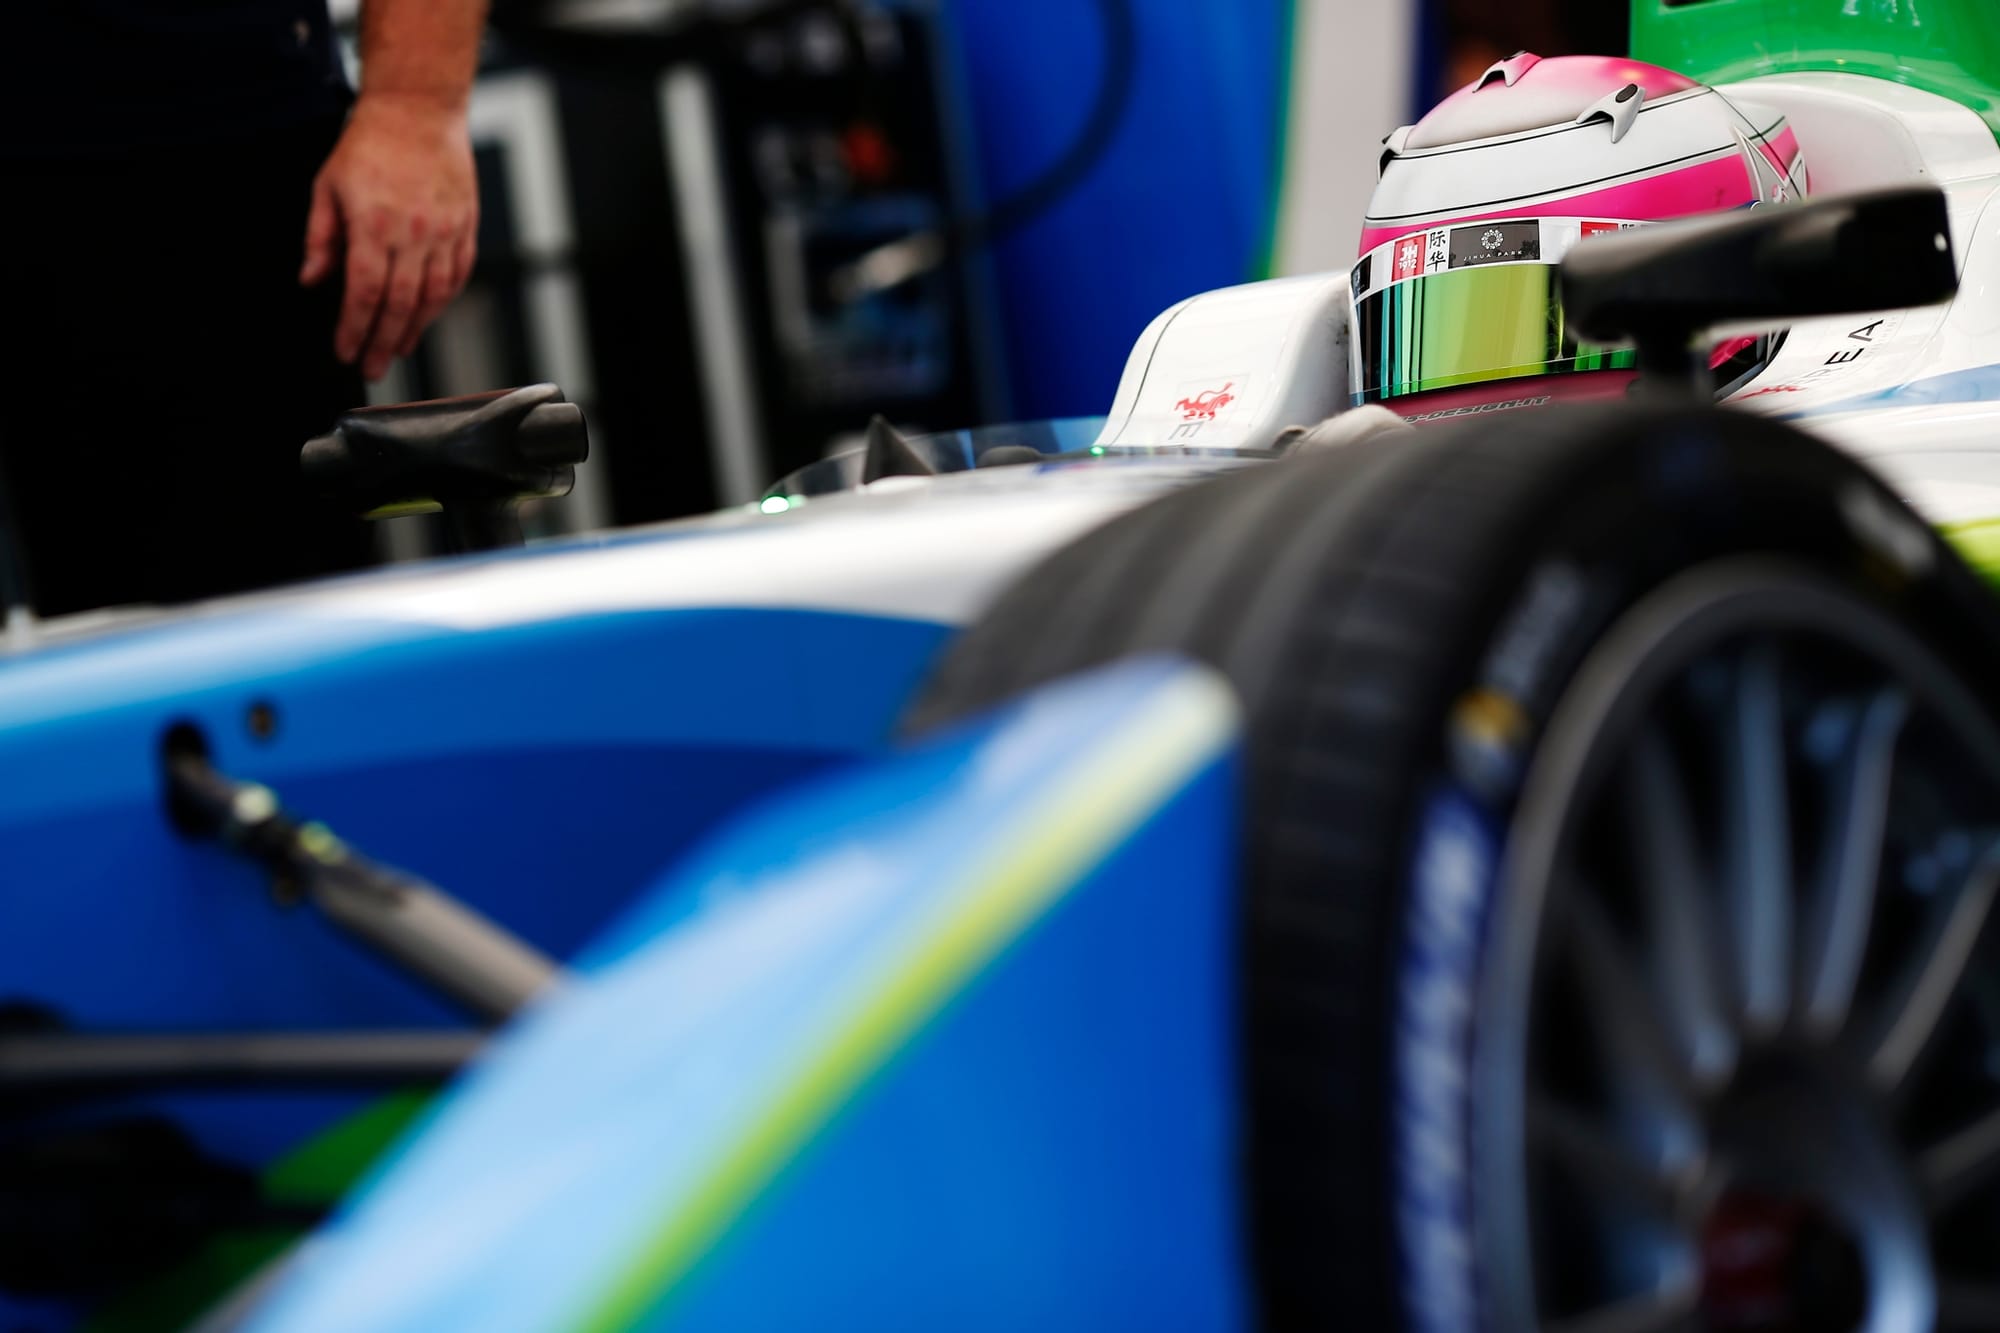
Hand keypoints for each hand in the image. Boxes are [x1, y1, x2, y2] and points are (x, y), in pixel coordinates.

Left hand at [300, 93, 478, 380]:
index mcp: (374, 225)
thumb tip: (312, 280)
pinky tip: (428, 315)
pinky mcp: (465, 227)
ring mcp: (445, 232)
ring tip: (399, 348)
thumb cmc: (370, 145)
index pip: (365, 292)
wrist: (418, 112)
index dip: (354, 328)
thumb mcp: (327, 186)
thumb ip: (320, 238)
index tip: (345, 351)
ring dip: (415, 329)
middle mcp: (414, 234)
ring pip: (433, 296)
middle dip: (383, 342)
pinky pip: (458, 275)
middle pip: (401, 304)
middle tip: (372, 367)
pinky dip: (443, 301)